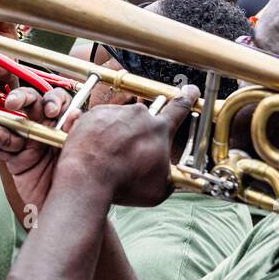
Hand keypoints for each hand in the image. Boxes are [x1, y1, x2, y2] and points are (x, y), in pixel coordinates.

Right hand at [0, 86, 77, 225]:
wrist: (71, 212)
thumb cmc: (81, 182)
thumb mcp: (82, 156)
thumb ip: (76, 135)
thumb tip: (76, 115)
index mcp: (65, 124)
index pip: (59, 101)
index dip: (54, 101)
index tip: (52, 112)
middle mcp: (46, 129)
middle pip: (30, 106)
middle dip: (21, 99)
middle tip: (13, 103)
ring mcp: (28, 143)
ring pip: (7, 128)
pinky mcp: (16, 160)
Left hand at [58, 84, 198, 206]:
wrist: (88, 178)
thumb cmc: (124, 184)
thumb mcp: (159, 188)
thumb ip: (167, 176)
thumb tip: (166, 177)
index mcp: (159, 129)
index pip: (179, 108)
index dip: (187, 98)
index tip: (190, 90)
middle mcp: (138, 115)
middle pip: (143, 121)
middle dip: (138, 136)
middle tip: (130, 156)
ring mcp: (114, 112)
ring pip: (119, 123)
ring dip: (116, 136)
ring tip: (108, 158)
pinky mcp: (92, 115)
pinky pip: (98, 123)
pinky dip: (97, 135)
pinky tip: (95, 152)